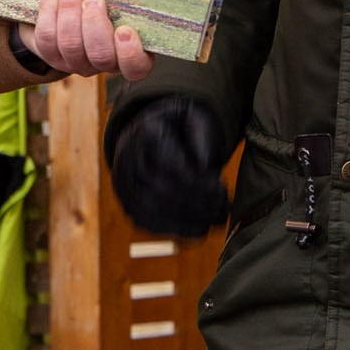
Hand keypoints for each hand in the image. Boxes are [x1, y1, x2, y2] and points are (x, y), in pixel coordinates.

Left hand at [22, 0, 153, 80]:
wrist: (71, 12)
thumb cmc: (109, 5)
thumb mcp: (123, 4)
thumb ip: (126, 0)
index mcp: (128, 56)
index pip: (135, 67)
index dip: (130, 53)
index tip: (125, 30)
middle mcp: (103, 64)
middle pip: (100, 55)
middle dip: (94, 24)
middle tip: (94, 0)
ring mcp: (75, 62)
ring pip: (70, 44)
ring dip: (70, 11)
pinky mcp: (50, 55)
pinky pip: (46, 37)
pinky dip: (48, 9)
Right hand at [109, 94, 230, 237]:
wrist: (149, 135)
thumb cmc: (179, 129)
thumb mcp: (194, 119)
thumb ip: (201, 138)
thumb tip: (204, 168)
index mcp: (145, 133)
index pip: (166, 163)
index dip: (195, 180)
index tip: (221, 186)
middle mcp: (127, 160)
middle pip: (159, 188)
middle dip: (196, 202)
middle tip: (224, 208)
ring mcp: (125, 185)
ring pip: (152, 209)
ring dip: (189, 219)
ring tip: (217, 219)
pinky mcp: (129, 206)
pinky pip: (150, 223)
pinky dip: (178, 229)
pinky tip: (202, 228)